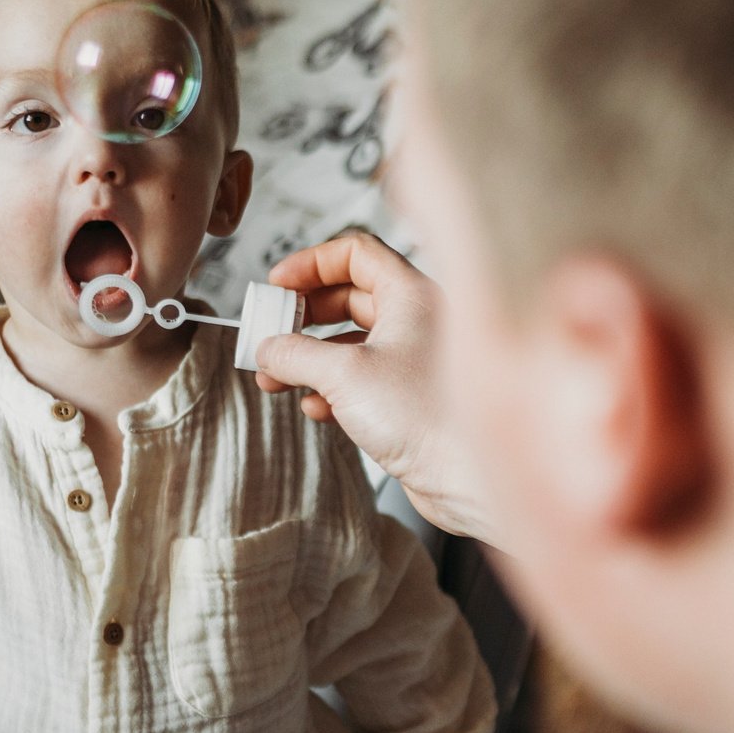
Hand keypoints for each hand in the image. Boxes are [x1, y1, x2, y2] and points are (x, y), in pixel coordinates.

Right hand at [256, 233, 496, 544]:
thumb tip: (268, 348)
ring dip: (309, 358)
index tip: (279, 283)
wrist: (465, 477)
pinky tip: (314, 405)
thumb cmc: (428, 417)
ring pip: (352, 343)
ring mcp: (415, 360)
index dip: (312, 264)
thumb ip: (295, 354)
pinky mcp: (410, 398)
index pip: (356, 255)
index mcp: (412, 295)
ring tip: (275, 375)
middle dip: (304, 316)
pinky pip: (361, 380)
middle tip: (272, 331)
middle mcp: (418, 321)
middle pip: (350, 297)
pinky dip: (331, 388)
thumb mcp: (344, 374)